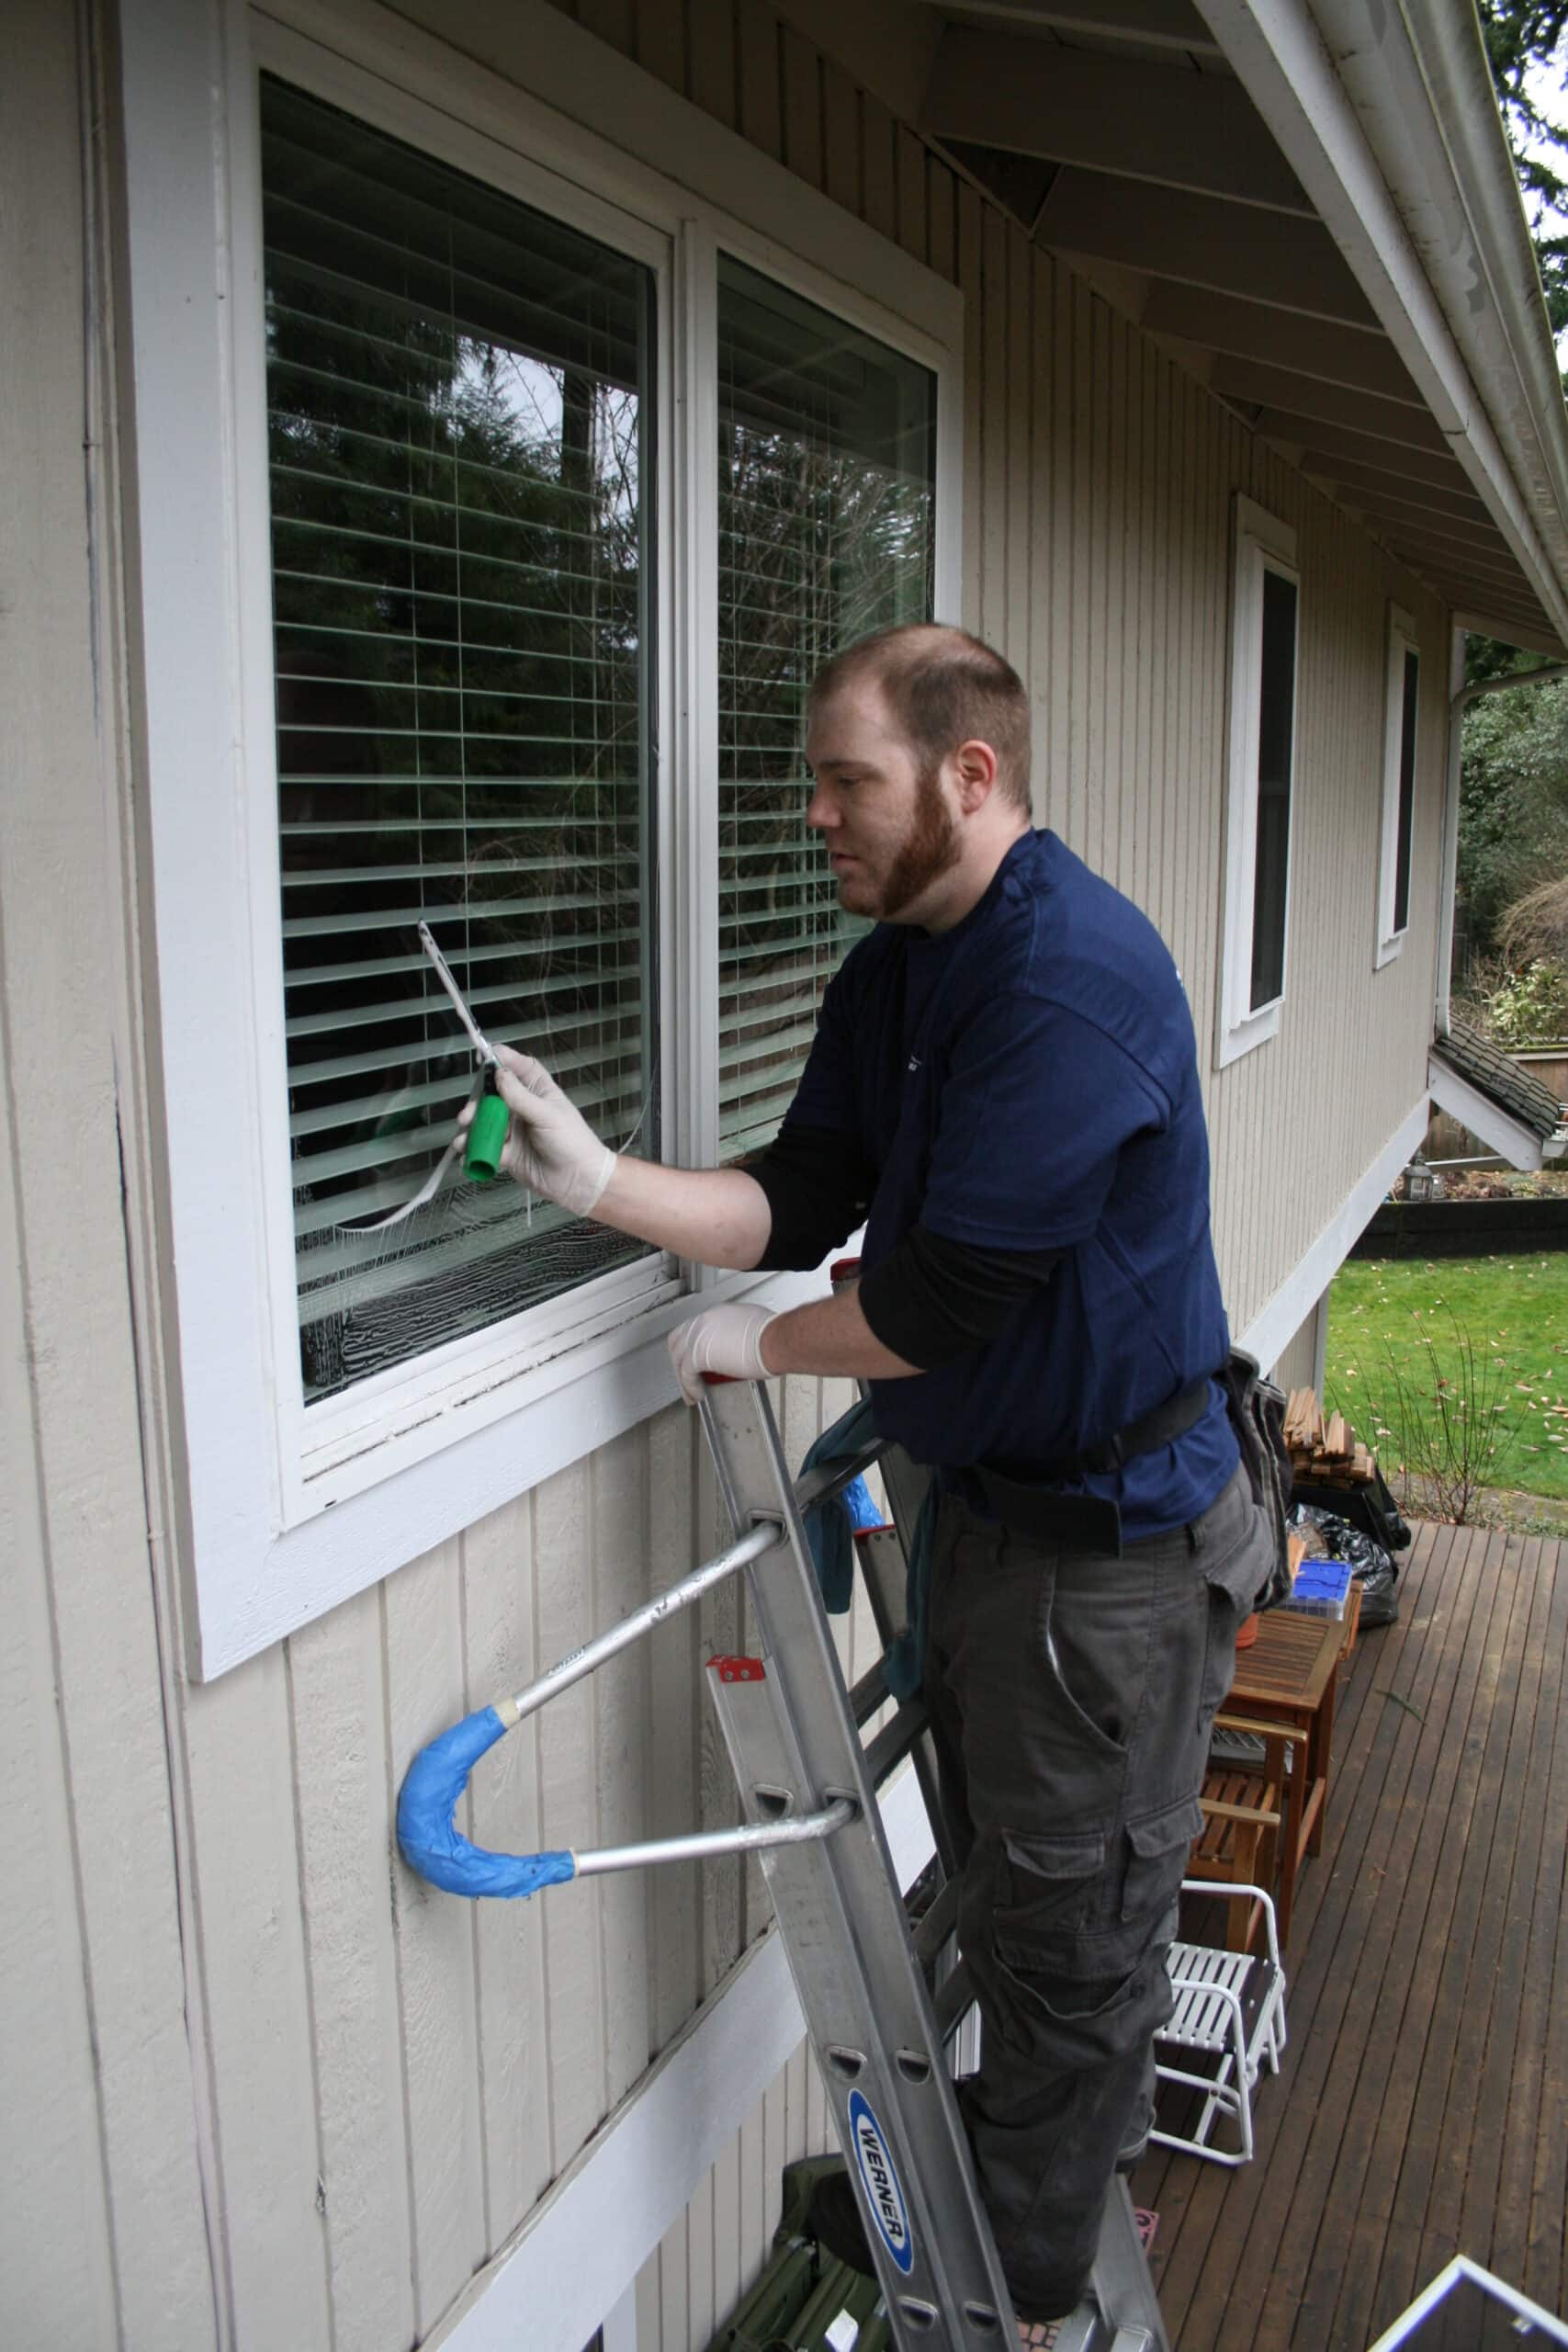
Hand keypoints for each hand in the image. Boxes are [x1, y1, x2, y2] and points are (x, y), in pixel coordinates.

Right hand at [461, 1046, 615, 1217]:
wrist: (577, 1181)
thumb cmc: (571, 1141)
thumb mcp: (546, 1115)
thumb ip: (520, 1096)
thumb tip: (499, 1074)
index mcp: (538, 1091)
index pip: (518, 1067)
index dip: (502, 1060)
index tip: (483, 1057)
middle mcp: (522, 1108)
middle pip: (492, 1097)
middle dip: (477, 1105)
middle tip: (467, 1116)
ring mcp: (514, 1131)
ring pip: (485, 1124)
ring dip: (472, 1130)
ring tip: (463, 1141)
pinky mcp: (508, 1153)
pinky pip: (486, 1149)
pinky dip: (475, 1152)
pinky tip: (470, 1157)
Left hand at [668, 1303, 777, 1402]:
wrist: (775, 1341)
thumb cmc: (773, 1337)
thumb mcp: (753, 1326)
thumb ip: (740, 1333)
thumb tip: (742, 1346)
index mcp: (717, 1314)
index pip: (695, 1329)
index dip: (692, 1346)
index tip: (696, 1360)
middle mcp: (704, 1322)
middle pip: (679, 1341)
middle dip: (680, 1360)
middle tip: (686, 1376)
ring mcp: (698, 1337)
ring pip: (679, 1359)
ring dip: (682, 1378)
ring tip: (691, 1392)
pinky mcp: (698, 1354)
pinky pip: (686, 1374)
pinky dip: (689, 1387)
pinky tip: (697, 1394)